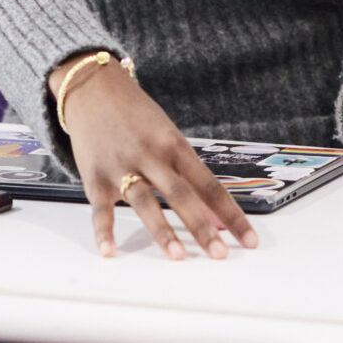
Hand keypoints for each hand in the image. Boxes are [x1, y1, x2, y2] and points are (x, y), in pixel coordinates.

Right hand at [58, 61, 260, 261]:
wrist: (93, 87)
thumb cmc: (135, 114)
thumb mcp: (167, 135)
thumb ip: (187, 174)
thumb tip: (213, 215)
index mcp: (175, 145)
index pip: (210, 185)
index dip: (232, 214)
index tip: (249, 240)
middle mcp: (151, 156)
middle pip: (182, 196)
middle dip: (202, 227)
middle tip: (219, 254)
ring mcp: (122, 166)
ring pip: (145, 203)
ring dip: (162, 231)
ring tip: (178, 256)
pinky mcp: (95, 177)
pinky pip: (100, 209)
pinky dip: (104, 232)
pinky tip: (110, 251)